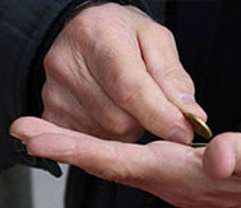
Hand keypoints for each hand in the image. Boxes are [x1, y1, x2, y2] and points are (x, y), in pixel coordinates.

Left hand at [10, 118, 240, 207]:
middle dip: (63, 148)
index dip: (78, 149)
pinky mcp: (180, 175)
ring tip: (37, 131)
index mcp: (185, 176)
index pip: (121, 161)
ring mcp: (173, 182)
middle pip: (107, 165)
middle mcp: (170, 183)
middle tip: (19, 129)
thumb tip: (214, 157)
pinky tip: (82, 139)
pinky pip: (128, 163)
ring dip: (75, 149)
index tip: (37, 139)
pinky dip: (99, 150)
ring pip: (114, 165)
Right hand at [41, 3, 204, 144]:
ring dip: (125, 129)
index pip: (129, 87)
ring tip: (122, 102)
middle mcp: (67, 65)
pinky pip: (89, 143)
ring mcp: (54, 94)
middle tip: (145, 101)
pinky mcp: (50, 115)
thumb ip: (173, 78)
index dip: (159, 115)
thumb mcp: (155, 40)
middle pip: (118, 120)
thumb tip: (190, 116)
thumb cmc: (120, 34)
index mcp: (98, 37)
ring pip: (106, 136)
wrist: (82, 32)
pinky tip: (106, 111)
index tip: (182, 132)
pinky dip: (106, 135)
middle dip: (142, 120)